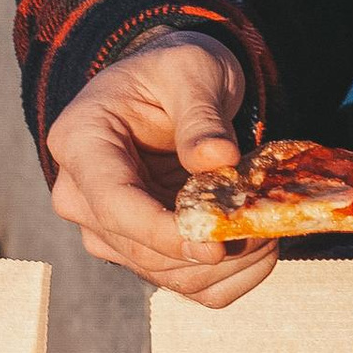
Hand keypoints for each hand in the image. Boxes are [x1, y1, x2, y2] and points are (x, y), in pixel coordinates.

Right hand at [43, 31, 270, 303]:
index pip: (114, 204)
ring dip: (224, 265)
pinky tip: (261, 250)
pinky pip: (184, 283)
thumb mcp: (191, 70)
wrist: (171, 87)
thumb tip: (217, 160)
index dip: (161, 232)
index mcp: (81, 143)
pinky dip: (227, 277)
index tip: (213, 244)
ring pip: (165, 275)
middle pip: (140, 249)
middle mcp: (82, 196)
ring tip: (270, 229)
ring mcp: (108, 229)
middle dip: (207, 248)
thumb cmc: (175, 70)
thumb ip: (200, 115)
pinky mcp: (139, 249)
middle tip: (267, 227)